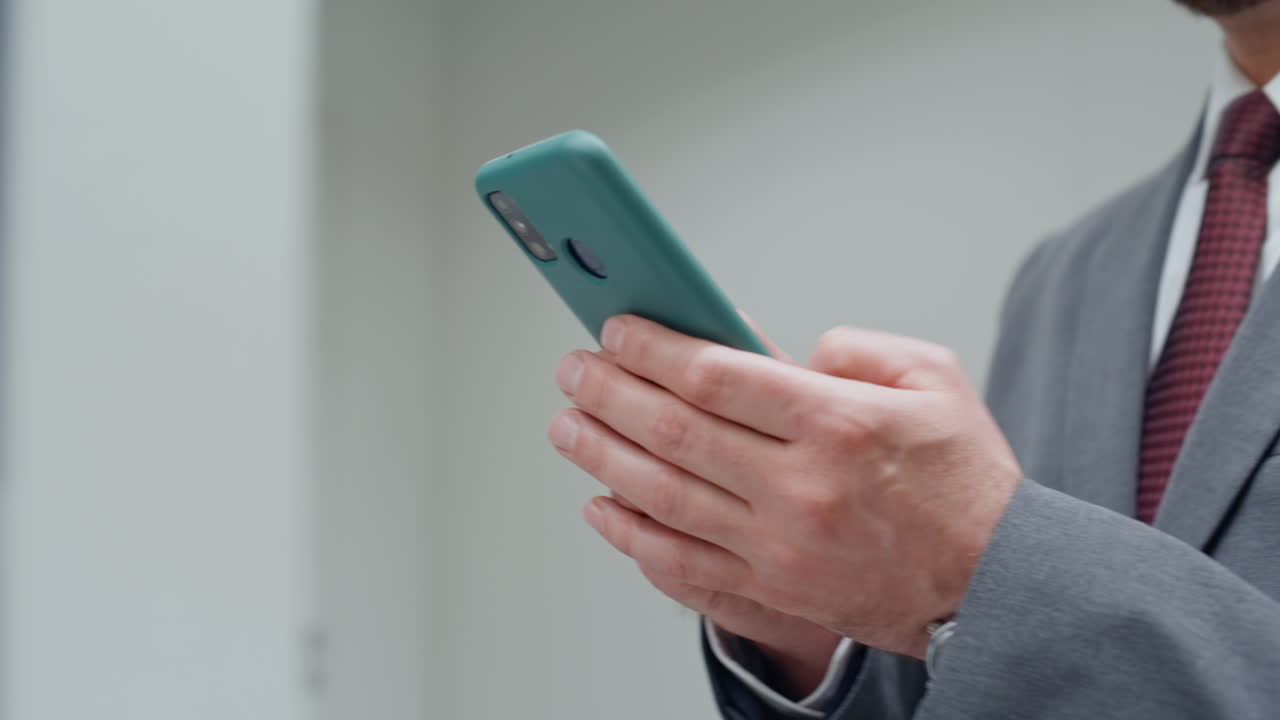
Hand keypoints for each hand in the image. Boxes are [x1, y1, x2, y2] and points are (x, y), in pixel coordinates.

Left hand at [549, 316, 1021, 656]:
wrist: (995, 587)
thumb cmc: (965, 482)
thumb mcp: (934, 379)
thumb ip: (854, 348)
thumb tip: (776, 349)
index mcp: (836, 424)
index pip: (714, 376)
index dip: (652, 348)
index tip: (618, 330)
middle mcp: (799, 489)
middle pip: (674, 432)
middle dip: (609, 394)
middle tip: (574, 370)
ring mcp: (780, 548)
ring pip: (663, 498)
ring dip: (603, 458)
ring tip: (568, 427)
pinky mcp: (775, 592)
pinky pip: (682, 567)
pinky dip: (633, 538)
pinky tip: (603, 509)